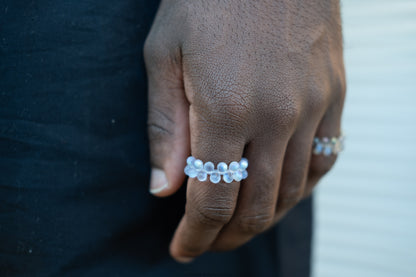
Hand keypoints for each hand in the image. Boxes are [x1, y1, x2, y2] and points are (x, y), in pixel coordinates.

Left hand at [145, 0, 344, 262]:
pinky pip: (324, 161)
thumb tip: (163, 189)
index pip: (211, 199)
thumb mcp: (164, 56)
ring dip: (261, 220)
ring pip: (291, 192)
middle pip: (254, 206)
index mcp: (225, 108)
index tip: (181, 250)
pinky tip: (279, 193)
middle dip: (226, 236)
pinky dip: (299, 190)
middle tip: (206, 243)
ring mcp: (313, 106)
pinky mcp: (333, 95)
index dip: (195, 235)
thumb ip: (165, 129)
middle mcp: (276, 116)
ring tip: (237, 227)